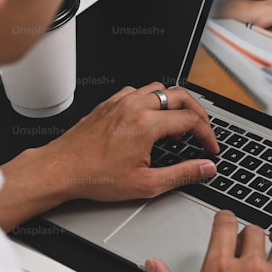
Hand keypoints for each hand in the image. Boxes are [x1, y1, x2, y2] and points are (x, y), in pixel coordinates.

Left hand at [42, 81, 218, 201]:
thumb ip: (182, 174)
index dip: (207, 134)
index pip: (190, 120)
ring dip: (175, 103)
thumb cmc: (94, 177)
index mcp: (146, 125)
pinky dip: (152, 100)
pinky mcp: (109, 103)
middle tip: (203, 129)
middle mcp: (134, 106)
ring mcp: (120, 101)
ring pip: (159, 88)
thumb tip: (205, 168)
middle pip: (180, 95)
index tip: (210, 147)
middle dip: (198, 112)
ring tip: (179, 123)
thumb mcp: (146, 183)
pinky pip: (138, 91)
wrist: (61, 170)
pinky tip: (151, 118)